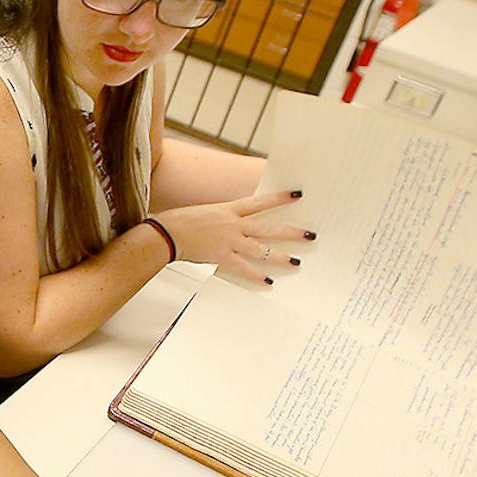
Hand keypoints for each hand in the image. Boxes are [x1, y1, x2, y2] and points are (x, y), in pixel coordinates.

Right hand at [155, 189, 311, 281]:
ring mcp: (229, 242)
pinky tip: (268, 282)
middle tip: (310, 235)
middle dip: (291, 232)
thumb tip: (239, 222)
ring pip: (261, 250)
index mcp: (230, 210)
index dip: (280, 198)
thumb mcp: (209, 211)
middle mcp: (234, 225)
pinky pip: (243, 268)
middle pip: (269, 228)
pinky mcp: (221, 257)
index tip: (297, 194)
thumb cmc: (183, 221)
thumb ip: (226, 217)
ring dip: (280, 257)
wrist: (167, 233)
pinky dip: (256, 275)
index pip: (261, 202)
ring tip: (296, 262)